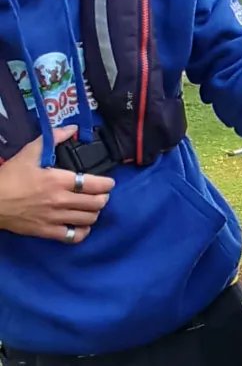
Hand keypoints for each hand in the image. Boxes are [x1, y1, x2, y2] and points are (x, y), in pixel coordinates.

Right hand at [0, 126, 114, 242]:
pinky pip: (74, 236)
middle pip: (97, 203)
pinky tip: (81, 224)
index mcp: (58, 180)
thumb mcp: (29, 153)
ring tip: (91, 207)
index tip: (108, 182)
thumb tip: (73, 129)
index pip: (95, 184)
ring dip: (94, 212)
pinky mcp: (46, 232)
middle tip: (100, 194)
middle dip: (103, 197)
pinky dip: (82, 231)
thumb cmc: (10, 177)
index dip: (107, 184)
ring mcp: (55, 218)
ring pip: (89, 219)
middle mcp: (61, 200)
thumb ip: (53, 138)